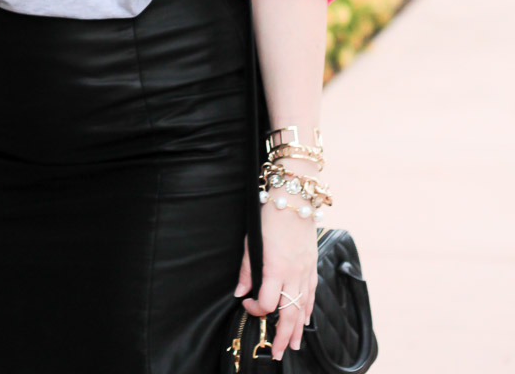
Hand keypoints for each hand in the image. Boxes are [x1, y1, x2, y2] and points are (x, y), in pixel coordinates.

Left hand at [233, 203, 317, 361]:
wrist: (295, 199)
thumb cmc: (270, 216)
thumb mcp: (251, 241)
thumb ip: (246, 269)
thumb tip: (240, 293)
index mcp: (276, 268)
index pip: (268, 303)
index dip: (256, 310)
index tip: (248, 305)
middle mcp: (294, 273)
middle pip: (290, 314)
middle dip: (284, 336)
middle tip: (279, 353)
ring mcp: (306, 271)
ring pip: (303, 307)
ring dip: (298, 328)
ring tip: (294, 345)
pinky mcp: (312, 266)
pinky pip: (312, 294)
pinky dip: (308, 309)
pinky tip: (305, 319)